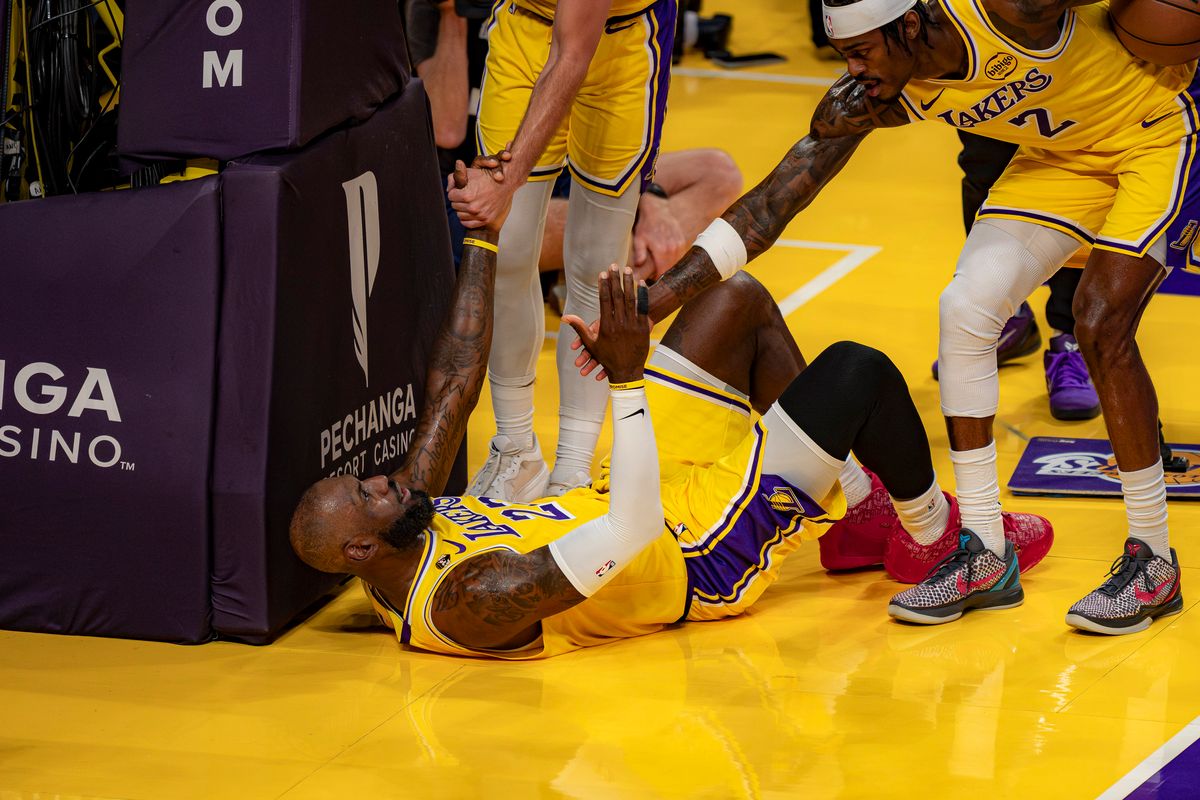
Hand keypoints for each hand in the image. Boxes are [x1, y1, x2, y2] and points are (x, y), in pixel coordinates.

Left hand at [448, 145, 515, 229]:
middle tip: (465, 196)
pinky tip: (470, 213)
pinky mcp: (485, 219)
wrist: (504, 184)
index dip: (455, 191)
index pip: (451, 196)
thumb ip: (455, 177)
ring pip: (460, 215)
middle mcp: (472, 207)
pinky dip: (467, 219)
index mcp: (466, 195)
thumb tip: (448, 188)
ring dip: (462, 209)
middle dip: (458, 200)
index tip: (459, 190)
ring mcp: (479, 215)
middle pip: (455, 206)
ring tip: (469, 203)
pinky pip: (468, 224)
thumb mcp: (470, 173)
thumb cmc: (487, 178)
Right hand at [563, 266, 650, 383]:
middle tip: (614, 265)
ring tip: (628, 269)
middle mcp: (619, 324)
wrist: (627, 372)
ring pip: (631, 299)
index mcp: (605, 326)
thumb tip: (563, 317)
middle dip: (615, 279)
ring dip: (629, 283)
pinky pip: (643, 308)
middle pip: (617, 296)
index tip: (603, 273)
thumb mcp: (591, 344)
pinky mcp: (643, 328)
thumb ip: (578, 328)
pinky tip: (641, 283)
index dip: (604, 285)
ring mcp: (632, 326)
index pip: (604, 300)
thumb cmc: (606, 358)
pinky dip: (643, 295)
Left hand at [631, 193, 686, 279]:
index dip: (656, 278)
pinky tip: (666, 258)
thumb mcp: (639, 239)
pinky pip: (680, 256)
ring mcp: (680, 245)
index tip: (651, 280)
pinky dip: (674, 259)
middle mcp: (673, 249)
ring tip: (660, 266)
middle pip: (670, 270)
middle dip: (662, 274)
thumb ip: (639, 254)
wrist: (658, 210)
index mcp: (662, 251)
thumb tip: (638, 267)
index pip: (662, 273)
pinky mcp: (683, 242)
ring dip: (669, 266)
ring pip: (676, 264)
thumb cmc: (646, 225)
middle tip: (654, 275)